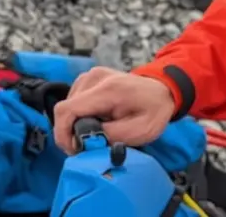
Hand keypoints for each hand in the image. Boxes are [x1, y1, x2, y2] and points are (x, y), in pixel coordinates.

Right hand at [51, 67, 177, 153]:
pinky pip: (74, 101)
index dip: (62, 133)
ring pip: (68, 106)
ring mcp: (91, 75)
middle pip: (65, 110)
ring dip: (76, 124)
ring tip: (97, 132)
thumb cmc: (153, 112)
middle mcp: (95, 78)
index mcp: (107, 90)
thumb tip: (84, 141)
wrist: (163, 91)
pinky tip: (97, 120)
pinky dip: (80, 115)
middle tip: (88, 146)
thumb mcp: (139, 131)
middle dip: (71, 132)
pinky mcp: (89, 78)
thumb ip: (110, 136)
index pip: (67, 109)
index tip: (73, 149)